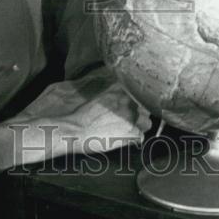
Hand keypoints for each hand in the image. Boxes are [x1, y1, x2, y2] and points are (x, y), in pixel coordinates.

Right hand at [5, 67, 150, 161]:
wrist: (71, 130)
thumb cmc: (74, 112)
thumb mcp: (86, 89)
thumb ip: (99, 83)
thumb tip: (100, 78)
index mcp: (118, 88)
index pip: (137, 90)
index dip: (133, 98)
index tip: (129, 103)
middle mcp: (129, 100)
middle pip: (144, 106)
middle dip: (139, 111)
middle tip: (128, 118)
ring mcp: (133, 118)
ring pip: (147, 121)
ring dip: (140, 125)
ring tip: (129, 129)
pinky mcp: (132, 135)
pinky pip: (140, 138)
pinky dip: (134, 139)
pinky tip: (125, 140)